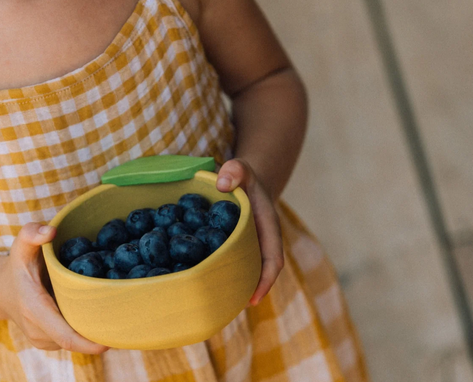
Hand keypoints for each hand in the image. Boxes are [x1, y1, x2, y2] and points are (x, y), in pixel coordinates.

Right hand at [0, 223, 109, 352]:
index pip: (65, 335)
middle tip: (125, 318)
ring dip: (92, 329)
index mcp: (34, 309)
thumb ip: (33, 233)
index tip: (111, 341)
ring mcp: (43, 340)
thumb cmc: (18, 264)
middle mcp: (38, 330)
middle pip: (75, 340)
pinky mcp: (49, 342)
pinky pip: (71, 338)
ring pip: (75, 340)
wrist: (2, 290)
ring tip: (111, 310)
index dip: (89, 342)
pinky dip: (84, 328)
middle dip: (99, 334)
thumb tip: (51, 231)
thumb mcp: (21, 244)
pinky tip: (95, 312)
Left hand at [215, 158, 283, 305]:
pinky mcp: (233, 246)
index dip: (265, 280)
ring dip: (233, 286)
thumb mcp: (242, 168)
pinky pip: (229, 262)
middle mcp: (260, 242)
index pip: (273, 259)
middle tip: (226, 307)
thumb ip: (235, 170)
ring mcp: (248, 246)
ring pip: (243, 270)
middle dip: (246, 291)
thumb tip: (222, 185)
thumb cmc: (244, 175)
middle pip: (258, 272)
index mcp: (268, 228)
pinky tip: (202, 282)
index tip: (253, 298)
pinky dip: (220, 272)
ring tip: (213, 303)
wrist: (244, 178)